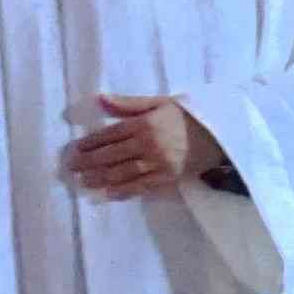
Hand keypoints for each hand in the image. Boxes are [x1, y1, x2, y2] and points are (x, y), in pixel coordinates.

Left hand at [59, 93, 205, 201]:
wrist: (221, 135)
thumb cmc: (188, 116)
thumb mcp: (160, 102)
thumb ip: (129, 103)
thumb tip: (100, 99)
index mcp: (145, 124)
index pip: (110, 134)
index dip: (91, 142)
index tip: (75, 148)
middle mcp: (149, 144)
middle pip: (112, 155)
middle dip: (89, 162)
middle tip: (72, 167)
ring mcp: (158, 163)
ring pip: (123, 173)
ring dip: (101, 178)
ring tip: (85, 181)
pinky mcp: (168, 177)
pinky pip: (142, 186)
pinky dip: (124, 191)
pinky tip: (110, 194)